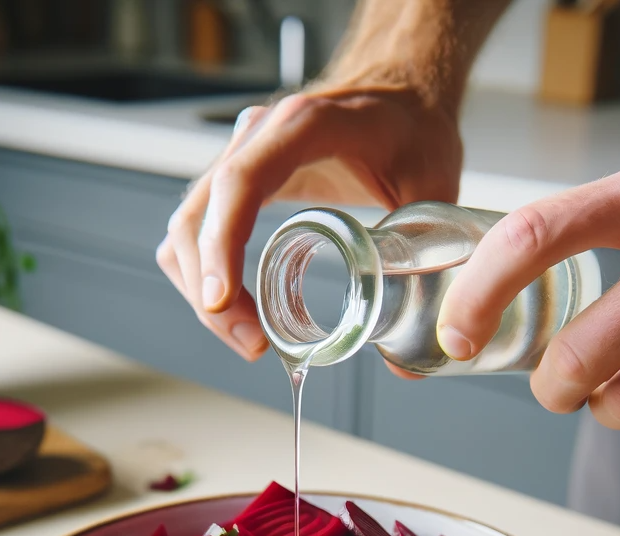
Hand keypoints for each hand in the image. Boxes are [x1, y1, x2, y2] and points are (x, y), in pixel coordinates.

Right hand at [156, 86, 462, 360]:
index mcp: (304, 127)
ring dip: (203, 290)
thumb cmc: (413, 131)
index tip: (223, 301)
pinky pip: (198, 231)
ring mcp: (240, 156)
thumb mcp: (432, 189)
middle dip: (212, 290)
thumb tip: (414, 354)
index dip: (222, 245)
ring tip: (248, 338)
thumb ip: (423, 260)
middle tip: (253, 343)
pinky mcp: (236, 180)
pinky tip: (239, 312)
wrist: (402, 96)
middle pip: (200, 216)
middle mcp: (259, 135)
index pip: (241, 182)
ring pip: (188, 229)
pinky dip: (205, 276)